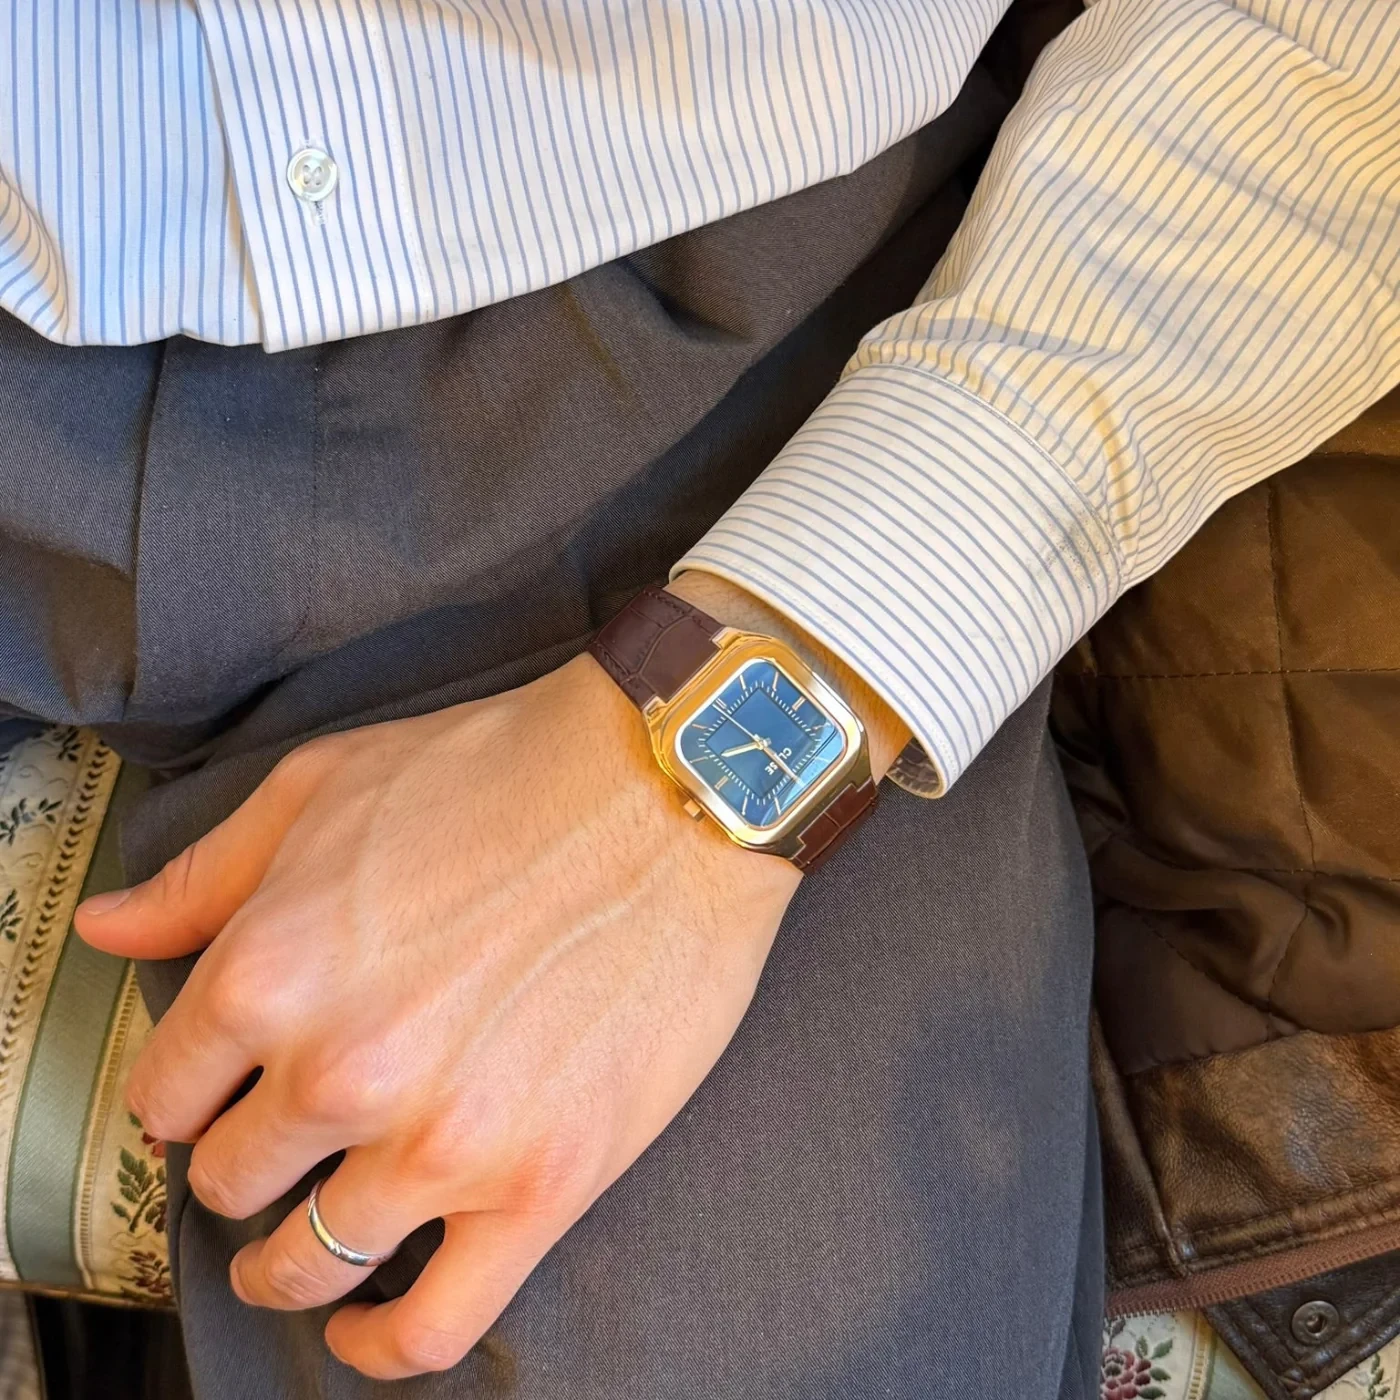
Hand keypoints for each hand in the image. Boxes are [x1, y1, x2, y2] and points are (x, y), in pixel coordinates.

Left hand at [75, 648, 799, 1379]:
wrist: (667, 794)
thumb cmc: (502, 774)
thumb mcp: (326, 787)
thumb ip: (204, 876)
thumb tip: (107, 931)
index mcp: (271, 973)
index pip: (166, 1092)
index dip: (185, 1092)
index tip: (214, 1093)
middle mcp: (340, 1073)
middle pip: (232, 1179)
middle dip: (245, 1160)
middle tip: (283, 1139)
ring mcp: (441, 1142)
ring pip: (308, 1265)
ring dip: (287, 1263)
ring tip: (300, 1244)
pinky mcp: (541, 1186)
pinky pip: (429, 1329)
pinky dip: (380, 1349)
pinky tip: (367, 1329)